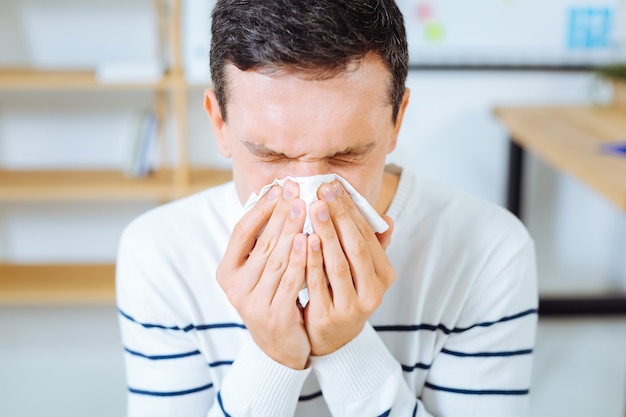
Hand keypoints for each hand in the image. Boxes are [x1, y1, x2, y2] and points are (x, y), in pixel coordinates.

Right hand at [216, 182, 310, 368]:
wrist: (281, 347)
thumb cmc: (273, 298)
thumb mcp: (262, 271)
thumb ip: (265, 242)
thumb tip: (279, 198)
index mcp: (227, 271)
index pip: (241, 232)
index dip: (259, 209)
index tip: (277, 188)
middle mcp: (235, 287)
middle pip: (261, 242)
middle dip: (281, 214)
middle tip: (297, 190)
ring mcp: (252, 303)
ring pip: (276, 259)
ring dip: (291, 230)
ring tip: (305, 208)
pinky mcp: (274, 315)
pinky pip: (290, 281)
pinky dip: (300, 259)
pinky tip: (310, 240)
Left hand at [304, 181, 394, 355]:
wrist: (332, 338)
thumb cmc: (345, 293)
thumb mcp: (363, 272)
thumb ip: (372, 246)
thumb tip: (388, 219)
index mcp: (384, 275)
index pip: (368, 236)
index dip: (351, 210)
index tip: (334, 187)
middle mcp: (373, 292)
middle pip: (355, 247)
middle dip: (339, 216)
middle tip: (323, 190)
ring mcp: (352, 307)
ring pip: (337, 264)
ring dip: (325, 233)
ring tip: (312, 208)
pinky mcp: (329, 317)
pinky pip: (317, 284)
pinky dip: (310, 261)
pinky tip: (302, 240)